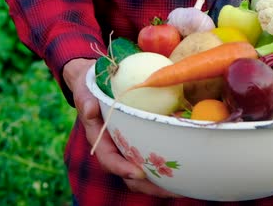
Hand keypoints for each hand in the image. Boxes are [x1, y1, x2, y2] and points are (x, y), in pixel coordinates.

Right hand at [63, 58, 180, 197]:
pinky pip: (154, 160)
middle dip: (151, 185)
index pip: (110, 160)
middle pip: (131, 176)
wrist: (96, 83)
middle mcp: (116, 149)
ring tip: (184, 186)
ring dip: (163, 183)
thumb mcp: (86, 92)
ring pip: (145, 174)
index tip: (139, 173)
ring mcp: (129, 149)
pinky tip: (187, 171)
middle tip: (172, 189)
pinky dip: (168, 169)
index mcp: (100, 140)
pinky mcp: (142, 143)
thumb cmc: (91, 88)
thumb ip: (86, 101)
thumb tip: (89, 109)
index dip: (123, 169)